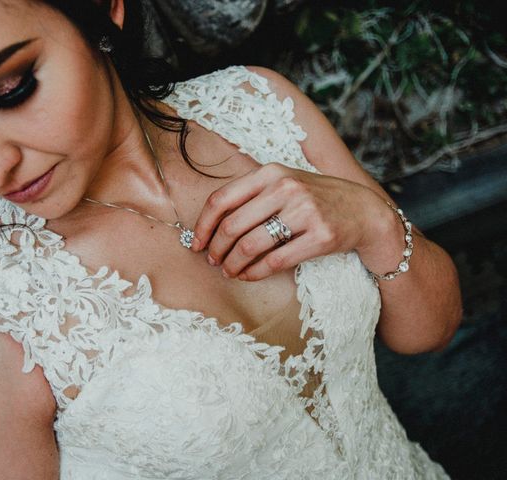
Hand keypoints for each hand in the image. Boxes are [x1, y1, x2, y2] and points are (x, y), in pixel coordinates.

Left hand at [191, 162, 395, 280]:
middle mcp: (286, 188)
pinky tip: (247, 276)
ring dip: (233, 264)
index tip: (196, 243)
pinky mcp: (320, 237)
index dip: (203, 225)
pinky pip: (274, 261)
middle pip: (232, 225)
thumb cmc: (314, 199)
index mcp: (270, 172)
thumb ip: (250, 197)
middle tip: (213, 262)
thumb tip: (210, 226)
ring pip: (251, 245)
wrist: (364, 211)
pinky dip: (254, 273)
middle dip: (216, 249)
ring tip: (228, 271)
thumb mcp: (283, 185)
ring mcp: (305, 212)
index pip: (222, 199)